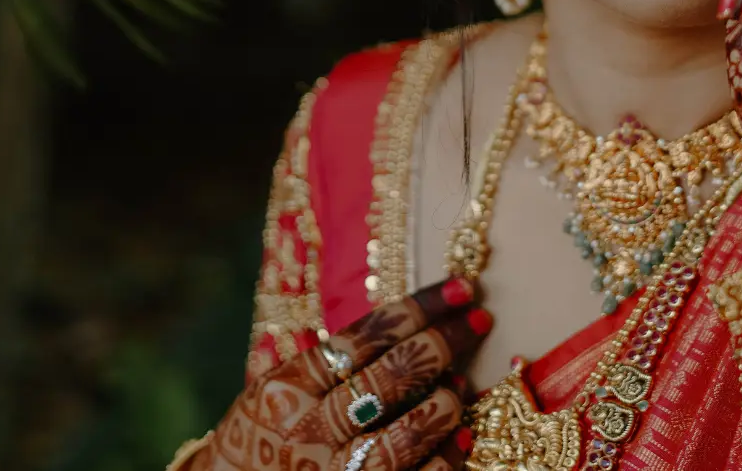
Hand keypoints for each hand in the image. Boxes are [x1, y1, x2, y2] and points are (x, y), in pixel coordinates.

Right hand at [193, 278, 488, 469]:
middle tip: (478, 321)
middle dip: (442, 343)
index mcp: (289, 386)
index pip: (367, 335)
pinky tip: (459, 437)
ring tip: (462, 383)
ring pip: (403, 434)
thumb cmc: (263, 439)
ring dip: (443, 403)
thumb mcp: (279, 391)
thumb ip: (332, 362)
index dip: (421, 308)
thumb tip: (409, 325)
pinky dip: (442, 458)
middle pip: (389, 377)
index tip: (462, 288)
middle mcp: (306, 430)